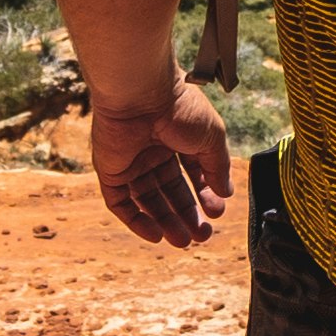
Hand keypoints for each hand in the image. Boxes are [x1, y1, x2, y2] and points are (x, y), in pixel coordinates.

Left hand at [87, 88, 236, 249]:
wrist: (142, 93)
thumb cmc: (180, 107)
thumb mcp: (211, 138)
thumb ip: (218, 167)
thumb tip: (226, 193)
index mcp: (177, 138)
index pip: (191, 174)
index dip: (205, 194)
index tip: (217, 212)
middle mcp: (153, 151)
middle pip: (170, 191)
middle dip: (186, 214)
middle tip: (201, 236)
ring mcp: (130, 161)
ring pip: (147, 200)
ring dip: (165, 222)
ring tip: (182, 241)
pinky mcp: (110, 170)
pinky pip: (120, 202)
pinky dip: (136, 220)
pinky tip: (155, 235)